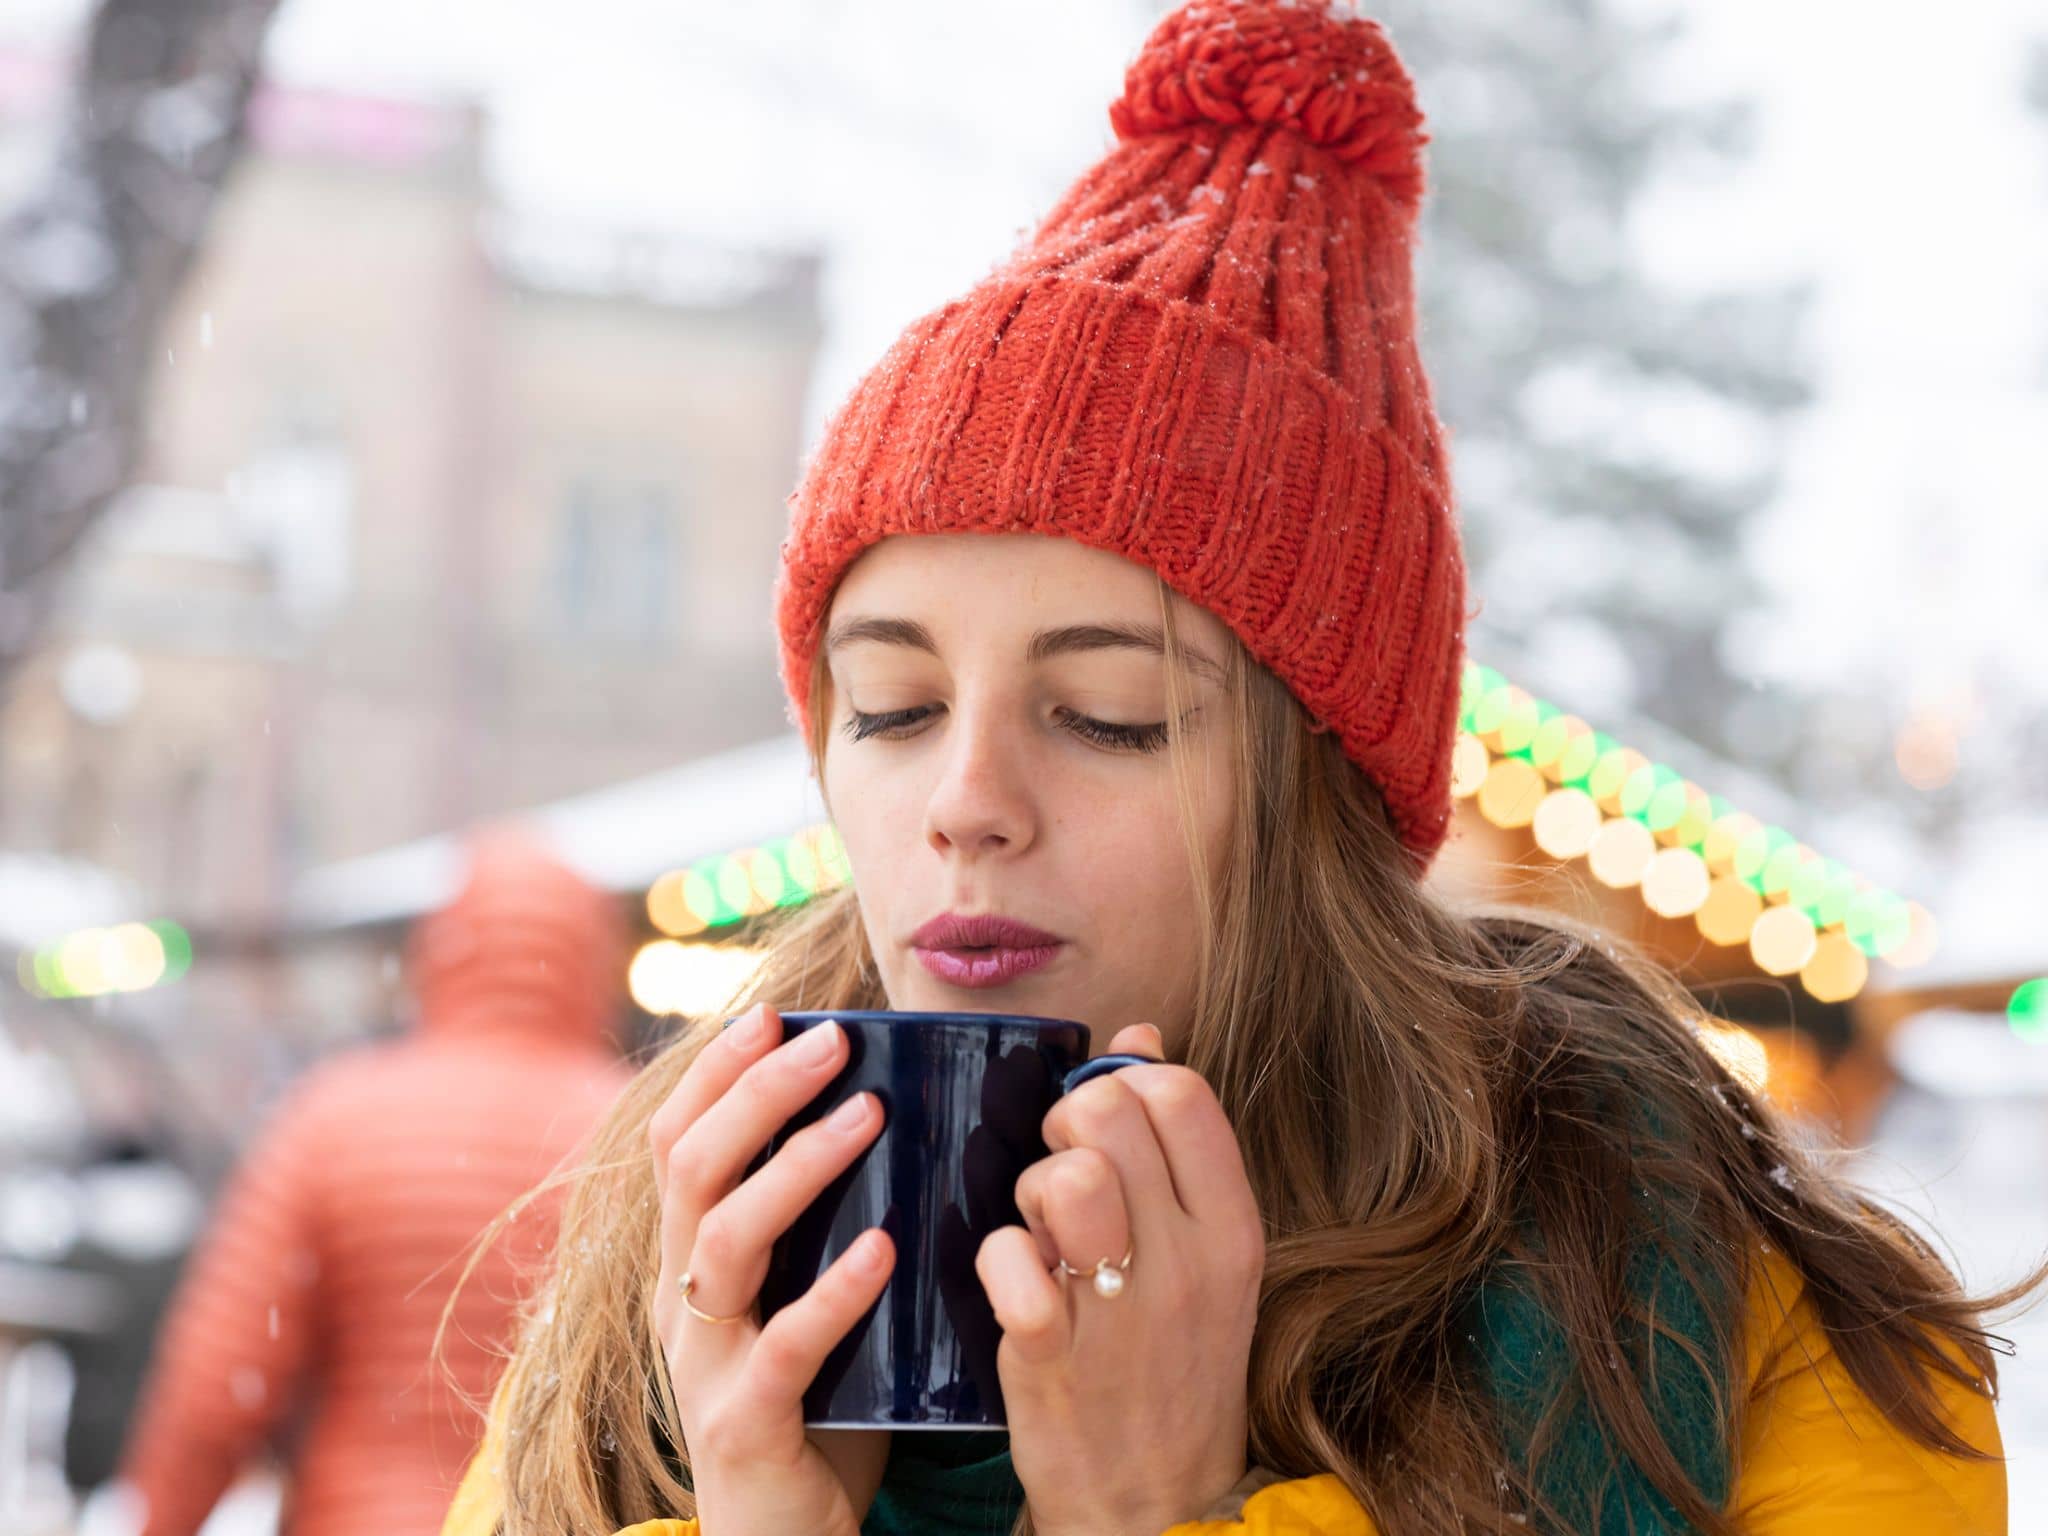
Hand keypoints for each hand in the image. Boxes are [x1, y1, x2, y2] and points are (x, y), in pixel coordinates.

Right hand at [649, 1004, 894, 1535]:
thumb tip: (916, 1122)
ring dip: (795, 1168)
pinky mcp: (745, 1424)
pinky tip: (883, 1249)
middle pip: (692, 1170)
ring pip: (722, 1242)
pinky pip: (784, 1347)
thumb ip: (836, 1226)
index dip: (716, 1074)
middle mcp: (680, 1302)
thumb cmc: (817, 1409)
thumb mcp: (810, 1300)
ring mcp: (705, 1364)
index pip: (677, 1144)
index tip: (774, 1013)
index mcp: (688, 1264)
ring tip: (867, 1115)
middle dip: (757, 1092)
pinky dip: (834, 1291)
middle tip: (832, 1039)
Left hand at [975, 1025, 1264, 1535]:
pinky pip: (1010, 1258)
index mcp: (1233, 1226)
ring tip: (1039, 1230)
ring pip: (1067, 1175)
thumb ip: (1176, 1146)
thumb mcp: (1205, 1254)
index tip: (1104, 1132)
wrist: (1159, 1504)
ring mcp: (1126, 1310)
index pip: (1180, 1092)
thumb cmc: (1172, 1363)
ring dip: (1033, 1187)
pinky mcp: (1054, 1356)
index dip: (1122, 1087)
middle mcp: (1190, 1260)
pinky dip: (997, 1260)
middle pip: (1109, 1113)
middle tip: (1059, 1178)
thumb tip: (1139, 1037)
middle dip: (1063, 1126)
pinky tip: (1015, 1288)